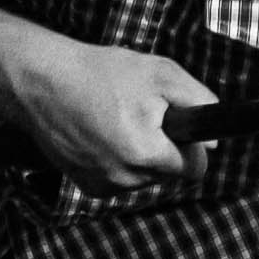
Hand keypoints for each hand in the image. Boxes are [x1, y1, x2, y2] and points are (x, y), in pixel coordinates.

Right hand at [0, 36, 219, 195]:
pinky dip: (119, 161)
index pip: (194, 170)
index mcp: (146, 154)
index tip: (177, 125)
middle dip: (165, 148)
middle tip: (142, 113)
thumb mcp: (161, 74)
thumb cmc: (102, 73)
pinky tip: (103, 134)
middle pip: (169, 174)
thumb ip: (199, 104)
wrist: (43, 82)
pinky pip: (121, 179)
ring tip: (118, 119)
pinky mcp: (86, 186)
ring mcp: (103, 185)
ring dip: (141, 155)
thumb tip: (215, 142)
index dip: (192, 146)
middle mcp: (125, 179)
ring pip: (145, 178)